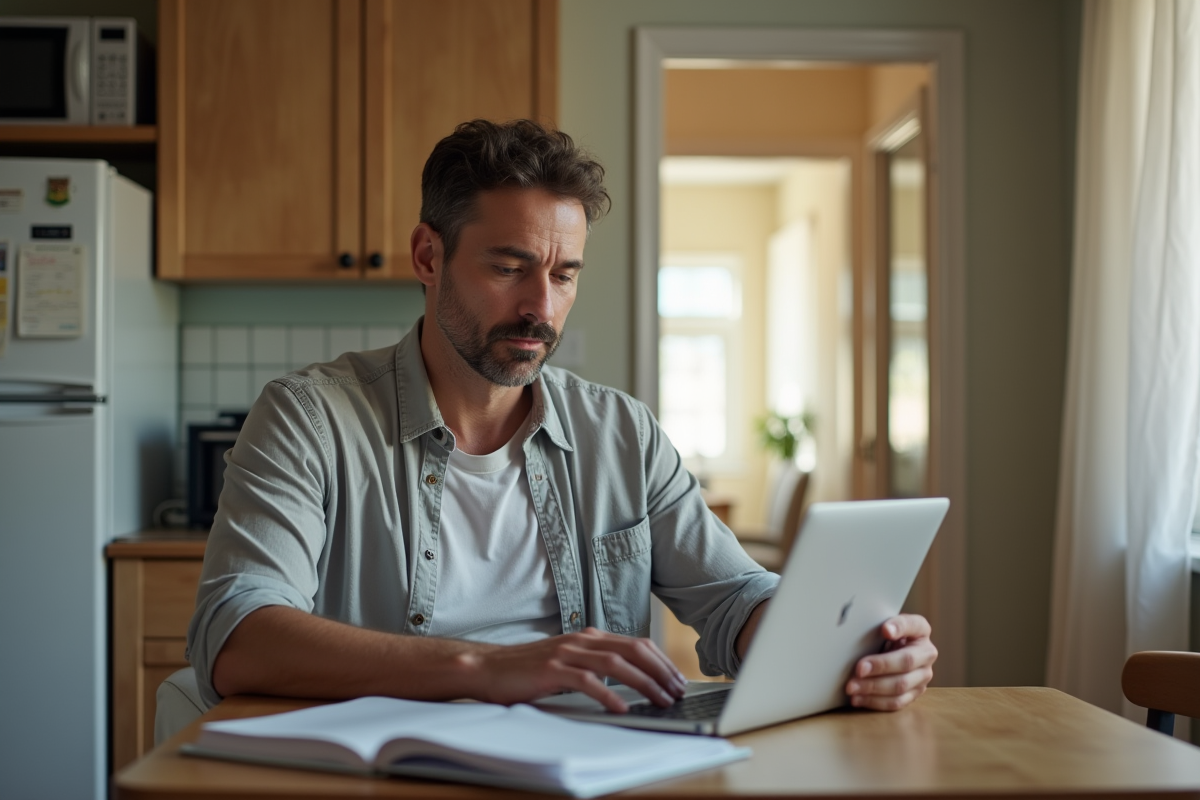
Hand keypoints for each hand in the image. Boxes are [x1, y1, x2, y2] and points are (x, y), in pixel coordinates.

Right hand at [466, 627, 686, 712]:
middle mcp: (581, 640)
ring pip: (616, 664)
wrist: (488, 668)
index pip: (635, 643)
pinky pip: (587, 681)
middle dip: (660, 671)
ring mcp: (566, 653)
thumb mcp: (567, 663)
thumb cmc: (528, 671)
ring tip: (660, 700)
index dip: (660, 660)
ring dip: (644, 683)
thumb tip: (629, 683)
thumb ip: (593, 666)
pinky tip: (623, 707)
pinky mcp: (552, 670)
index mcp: (588, 637)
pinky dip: (609, 694)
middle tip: (677, 691)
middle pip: (633, 650)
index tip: (676, 678)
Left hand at [845, 614, 936, 710]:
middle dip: (880, 666)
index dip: (899, 627)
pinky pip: (896, 702)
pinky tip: (858, 698)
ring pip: (900, 686)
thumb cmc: (884, 635)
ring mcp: (923, 676)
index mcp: (921, 630)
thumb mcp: (883, 623)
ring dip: (874, 688)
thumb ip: (880, 623)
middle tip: (858, 669)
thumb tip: (883, 630)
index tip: (884, 630)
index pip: (913, 625)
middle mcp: (927, 653)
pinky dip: (875, 701)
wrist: (891, 650)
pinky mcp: (915, 693)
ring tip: (852, 687)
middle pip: (906, 662)